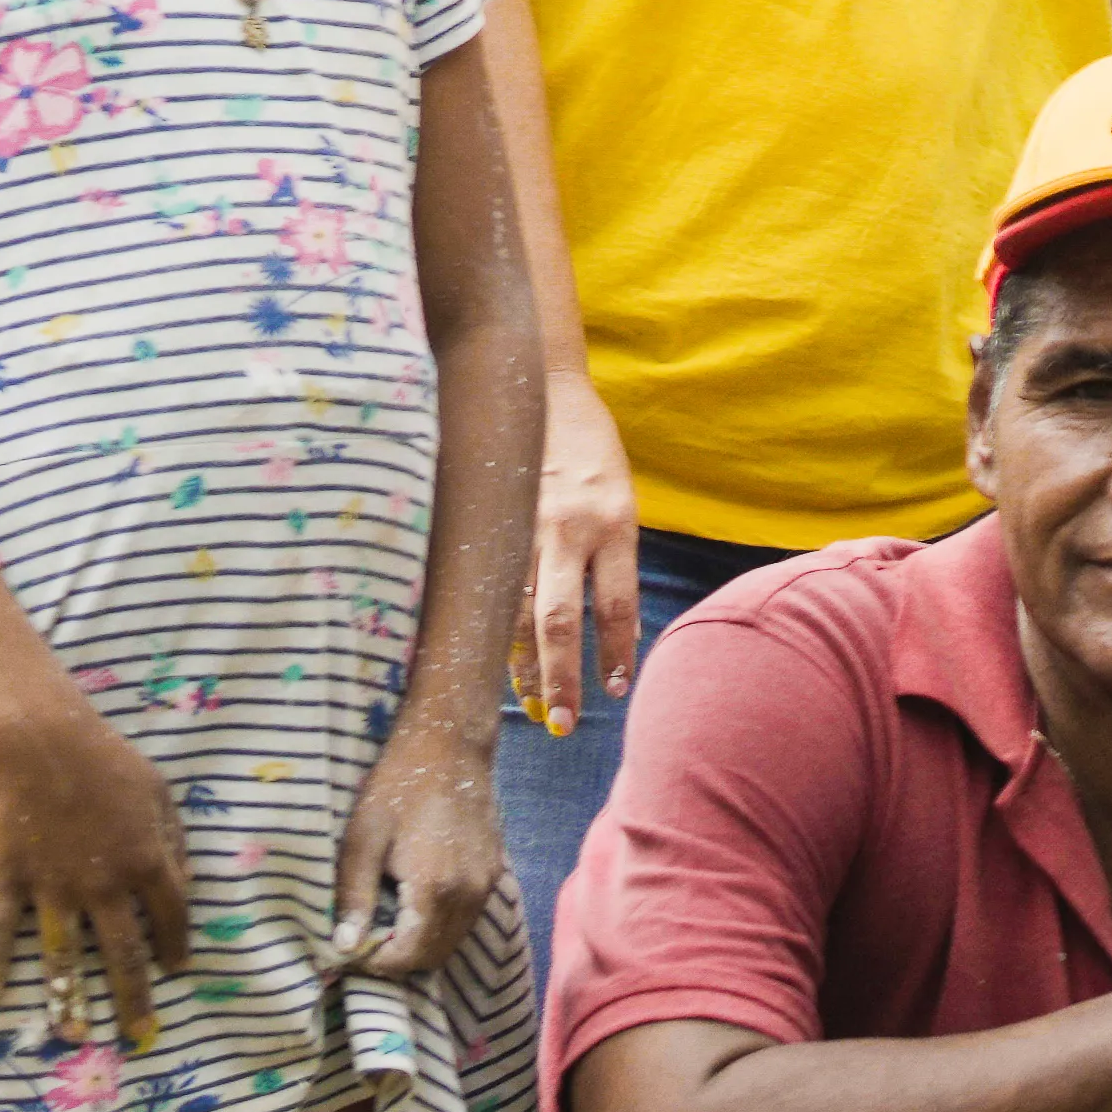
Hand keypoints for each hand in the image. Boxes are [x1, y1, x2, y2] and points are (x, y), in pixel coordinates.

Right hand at [0, 697, 194, 1050]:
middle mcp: (104, 886)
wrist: (38, 737)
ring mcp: (53, 887)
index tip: (177, 971)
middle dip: (134, 998)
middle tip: (141, 1035)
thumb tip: (185, 885)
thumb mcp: (161, 794)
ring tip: (73, 1036)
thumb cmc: (106, 758)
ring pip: (62, 957)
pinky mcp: (8, 878)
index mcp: (148, 863)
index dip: (176, 948)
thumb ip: (174, 843)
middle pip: (124, 954)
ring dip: (68, 1000)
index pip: (172, 920)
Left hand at [327, 739, 505, 980]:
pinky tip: (414, 905)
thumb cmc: (398, 787)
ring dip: (421, 944)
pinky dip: (441, 926)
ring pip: (454, 939)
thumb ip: (354, 897)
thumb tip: (345, 945)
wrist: (450, 747)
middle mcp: (469, 894)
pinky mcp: (493, 872)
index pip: (408, 955)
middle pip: (435, 955)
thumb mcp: (362, 840)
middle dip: (399, 960)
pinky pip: (467, 918)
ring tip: (387, 925)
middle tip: (366, 942)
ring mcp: (486, 884)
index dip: (376, 962)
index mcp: (434, 889)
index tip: (350, 950)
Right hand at [521, 363, 642, 724]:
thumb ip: (618, 563)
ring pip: (515, 610)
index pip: (617, 605)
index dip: (614, 653)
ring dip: (522, 664)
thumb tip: (618, 633)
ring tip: (531, 704)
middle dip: (563, 676)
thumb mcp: (624, 502)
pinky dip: (492, 627)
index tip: (613, 690)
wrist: (543, 387)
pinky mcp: (489, 519)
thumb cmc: (593, 452)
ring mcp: (522, 525)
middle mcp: (568, 528)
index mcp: (615, 523)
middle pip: (562, 619)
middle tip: (565, 723)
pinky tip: (493, 660)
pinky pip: (488, 586)